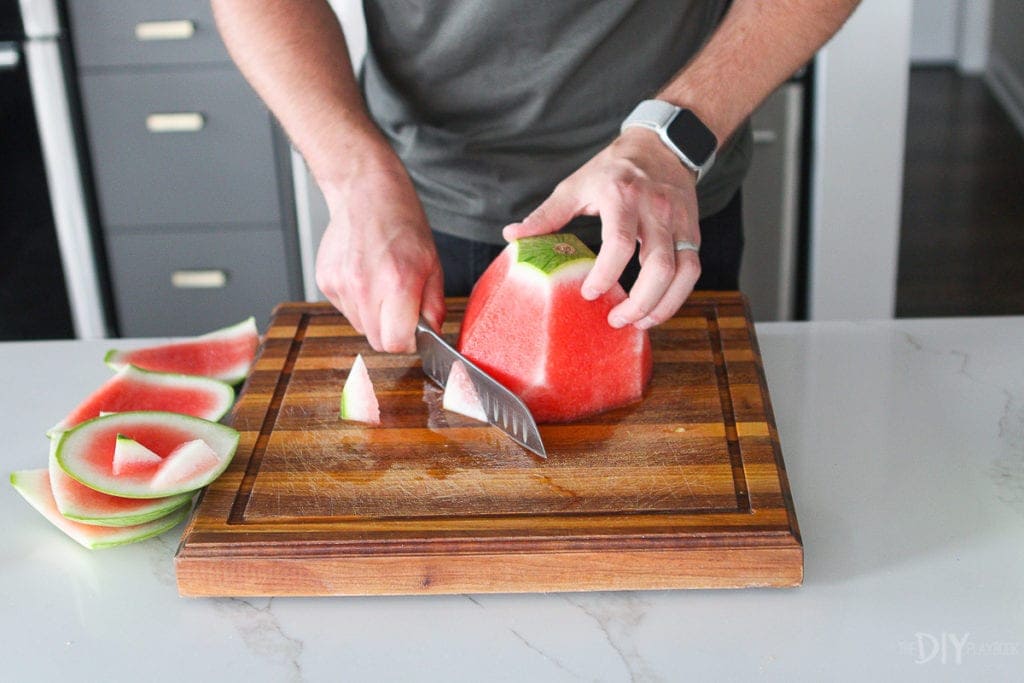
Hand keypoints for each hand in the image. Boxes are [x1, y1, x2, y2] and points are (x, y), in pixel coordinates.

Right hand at [315, 165, 444, 352]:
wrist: (365, 191)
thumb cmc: (402, 222)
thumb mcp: (432, 263)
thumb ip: (433, 305)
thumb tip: (432, 334)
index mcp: (397, 283)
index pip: (396, 343)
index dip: (408, 342)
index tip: (413, 331)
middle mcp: (365, 287)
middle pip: (377, 341)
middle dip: (391, 331)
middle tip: (400, 305)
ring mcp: (341, 285)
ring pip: (360, 326)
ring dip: (373, 316)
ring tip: (381, 283)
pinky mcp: (325, 281)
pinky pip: (345, 309)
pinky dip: (357, 302)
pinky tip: (365, 275)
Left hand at [503, 128, 700, 328]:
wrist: (662, 146)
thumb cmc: (614, 169)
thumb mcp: (576, 185)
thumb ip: (546, 215)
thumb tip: (512, 236)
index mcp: (622, 196)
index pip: (619, 243)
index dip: (605, 274)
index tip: (589, 293)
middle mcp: (655, 209)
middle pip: (657, 265)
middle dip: (639, 301)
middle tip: (615, 319)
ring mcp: (677, 221)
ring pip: (682, 271)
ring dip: (662, 305)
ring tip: (639, 322)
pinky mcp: (691, 231)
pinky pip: (692, 269)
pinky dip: (678, 294)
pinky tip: (657, 308)